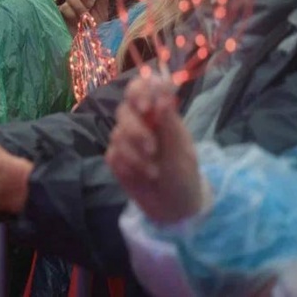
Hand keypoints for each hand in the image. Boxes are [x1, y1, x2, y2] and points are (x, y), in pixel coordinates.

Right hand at [59, 0, 109, 34]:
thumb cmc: (97, 26)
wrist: (87, 41)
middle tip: (89, 4)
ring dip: (79, 6)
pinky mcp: (61, 12)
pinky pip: (64, 7)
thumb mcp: (103, 12)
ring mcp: (69, 3)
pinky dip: (72, 13)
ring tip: (84, 15)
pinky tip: (76, 20)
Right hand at [105, 75, 204, 223]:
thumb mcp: (182, 152)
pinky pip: (112, 155)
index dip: (139, 92)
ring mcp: (125, 140)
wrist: (174, 209)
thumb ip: (169, 123)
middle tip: (152, 149)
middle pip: (124, 111)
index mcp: (159, 115)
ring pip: (116, 134)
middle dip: (136, 131)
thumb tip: (162, 94)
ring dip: (136, 155)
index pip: (141, 88)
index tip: (146, 108)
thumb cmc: (184, 176)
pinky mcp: (115, 158)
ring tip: (153, 173)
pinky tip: (141, 177)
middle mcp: (140, 123)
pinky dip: (128, 167)